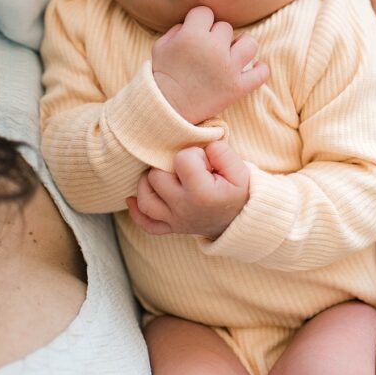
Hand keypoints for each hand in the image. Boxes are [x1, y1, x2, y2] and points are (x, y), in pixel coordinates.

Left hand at [126, 140, 249, 237]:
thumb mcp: (240, 170)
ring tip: (164, 175)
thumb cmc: (237, 192)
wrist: (241, 221)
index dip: (194, 154)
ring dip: (150, 183)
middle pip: (157, 177)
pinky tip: (134, 197)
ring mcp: (175, 220)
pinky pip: (146, 223)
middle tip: (186, 169)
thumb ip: (222, 152)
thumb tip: (203, 147)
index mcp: (202, 194)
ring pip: (146, 199)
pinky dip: (137, 211)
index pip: (182, 159)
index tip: (206, 163)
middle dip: (170, 166)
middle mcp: (184, 209)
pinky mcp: (171, 227)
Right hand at [151, 6, 268, 123]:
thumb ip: (178, 28)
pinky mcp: (237, 87)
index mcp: (192, 35)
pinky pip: (261, 73)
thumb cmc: (163, 75)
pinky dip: (260, 69)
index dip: (200, 22)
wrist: (167, 108)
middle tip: (208, 51)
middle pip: (225, 27)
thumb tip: (195, 22)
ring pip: (249, 42)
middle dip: (217, 37)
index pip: (205, 12)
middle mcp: (213, 48)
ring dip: (242, 46)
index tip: (196, 33)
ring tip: (233, 53)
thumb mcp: (161, 45)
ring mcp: (228, 68)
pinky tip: (254, 67)